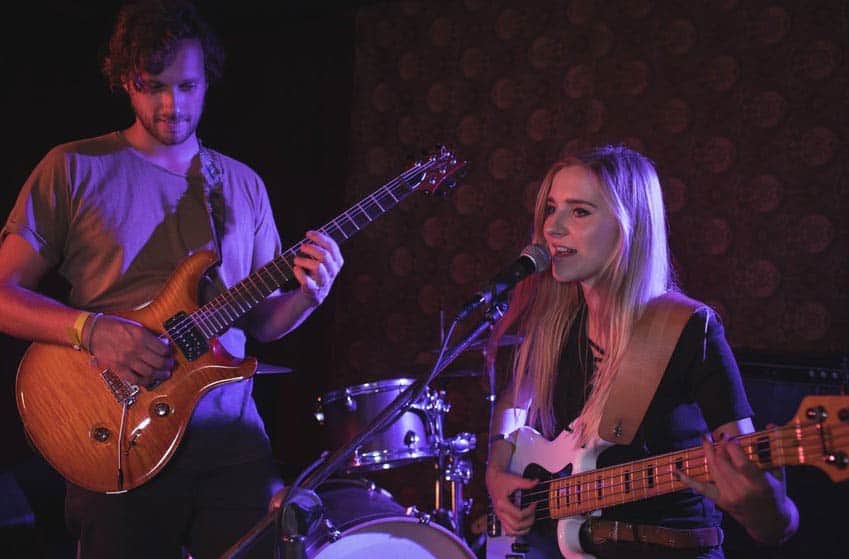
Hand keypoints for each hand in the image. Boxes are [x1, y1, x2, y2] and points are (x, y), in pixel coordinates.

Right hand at [88, 314, 174, 386]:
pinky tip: (150, 380)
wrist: (92, 331)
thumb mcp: (135, 325)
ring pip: (149, 372)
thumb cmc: (112, 326)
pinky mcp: (118, 368)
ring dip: (160, 374)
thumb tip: (162, 343)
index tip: (170, 354)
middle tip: (170, 365)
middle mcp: (136, 349)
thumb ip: (149, 335)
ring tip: (164, 374)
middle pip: (158, 362)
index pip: (162, 349)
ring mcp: (127, 360)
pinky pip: (135, 379)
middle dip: (167, 364)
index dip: (169, 353)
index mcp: (141, 336)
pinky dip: (145, 381)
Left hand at [292, 230, 342, 304]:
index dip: (320, 237)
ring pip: (317, 267)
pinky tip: (295, 269)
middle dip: (311, 248)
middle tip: (301, 247)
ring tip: (295, 260)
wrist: (309, 298)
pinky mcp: (313, 293)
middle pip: (325, 256)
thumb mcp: (319, 260)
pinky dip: (300, 274)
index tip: (307, 234)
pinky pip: (308, 283)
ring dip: (303, 260)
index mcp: (336, 263)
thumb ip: (319, 248)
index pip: (332, 246)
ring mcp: (324, 284)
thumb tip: (311, 234)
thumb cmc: (313, 274)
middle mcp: (332, 273)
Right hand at [485, 466, 537, 535]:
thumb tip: (537, 482)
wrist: (492, 479)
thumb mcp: (514, 480)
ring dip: (523, 530)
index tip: (534, 503)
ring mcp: (499, 516)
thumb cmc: (502, 479)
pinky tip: (523, 524)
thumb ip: (526, 483)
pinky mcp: (500, 517)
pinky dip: (517, 531)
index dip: (530, 511)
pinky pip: (508, 530)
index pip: (519, 515)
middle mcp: (499, 512)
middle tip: (533, 512)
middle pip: (516, 526)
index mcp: (502, 503)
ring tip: (530, 521)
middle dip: (529, 521)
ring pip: (511, 532)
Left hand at [677, 434, 795, 542]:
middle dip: (719, 447)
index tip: (730, 437)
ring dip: (708, 452)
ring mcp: (729, 497)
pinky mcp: (720, 501)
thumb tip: (770, 424)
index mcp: (759, 484)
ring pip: (713, 470)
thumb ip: (772, 448)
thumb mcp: (779, 473)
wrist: (769, 522)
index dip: (732, 448)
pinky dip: (687, 479)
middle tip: (720, 435)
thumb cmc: (776, 493)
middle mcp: (742, 492)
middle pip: (723, 464)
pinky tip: (676, 471)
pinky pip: (701, 488)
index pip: (741, 463)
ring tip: (706, 438)